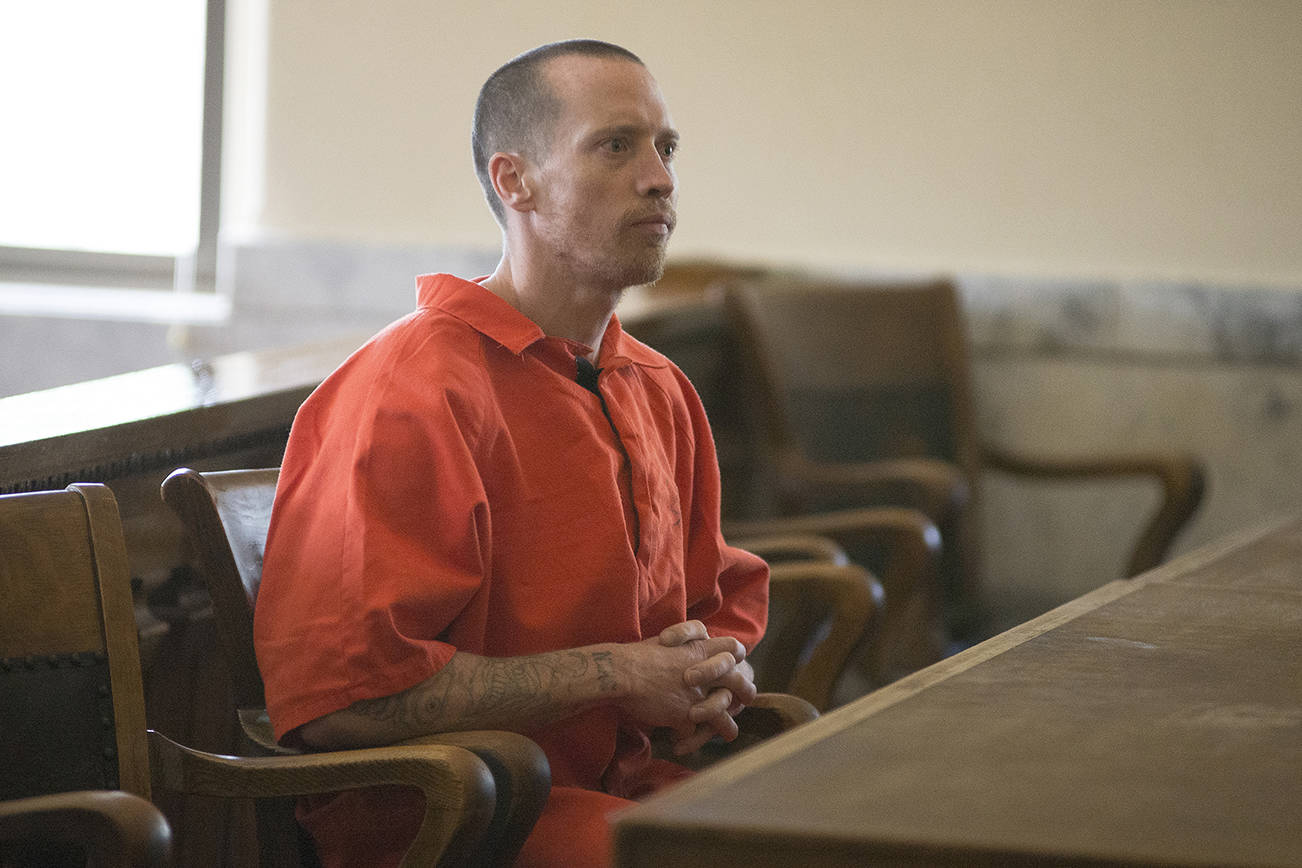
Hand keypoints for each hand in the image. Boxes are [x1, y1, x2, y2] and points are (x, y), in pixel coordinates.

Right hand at [612, 622, 748, 745]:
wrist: (621, 671)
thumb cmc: (636, 656)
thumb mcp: (666, 643)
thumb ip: (683, 649)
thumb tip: (683, 653)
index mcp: (700, 649)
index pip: (733, 649)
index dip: (737, 660)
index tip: (737, 668)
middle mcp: (705, 671)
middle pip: (738, 681)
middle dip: (745, 692)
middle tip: (745, 700)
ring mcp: (697, 695)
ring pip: (722, 713)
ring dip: (727, 726)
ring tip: (729, 734)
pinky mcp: (685, 716)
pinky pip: (694, 732)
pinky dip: (689, 740)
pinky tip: (682, 744)